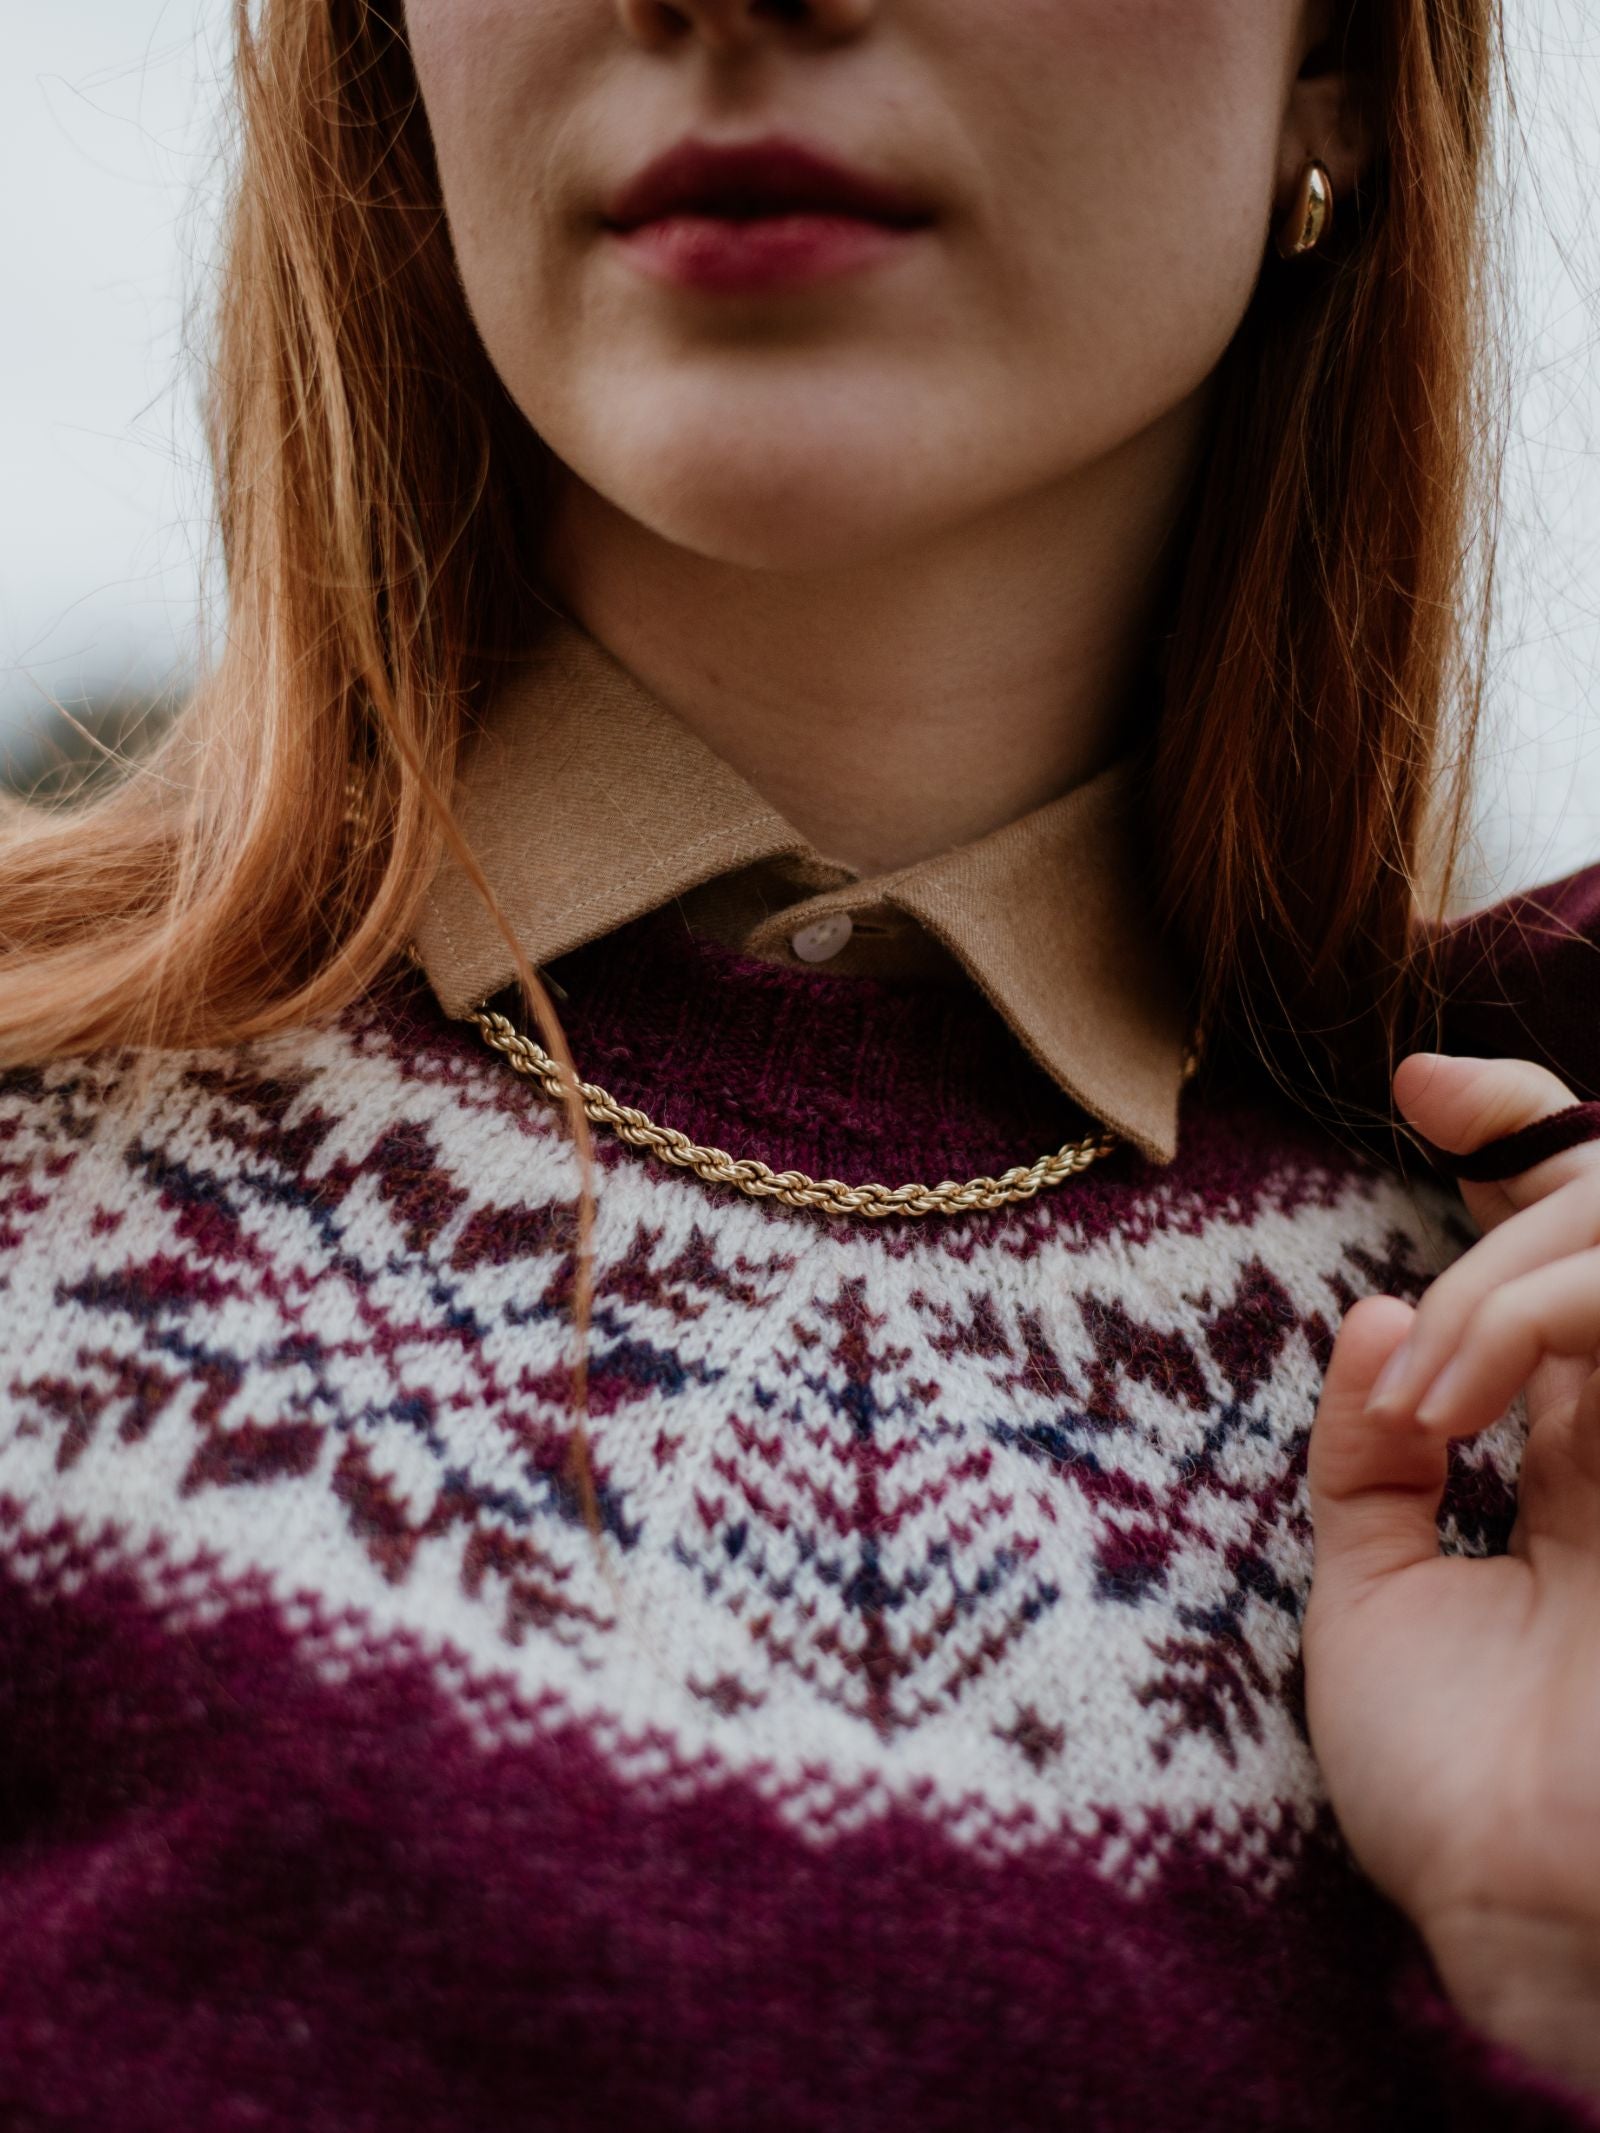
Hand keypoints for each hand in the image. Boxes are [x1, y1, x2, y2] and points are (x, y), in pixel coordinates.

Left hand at [1303, 1051, 1599, 2099]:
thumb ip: (1368, 1457)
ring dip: (1530, 1276)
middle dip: (1530, 1175)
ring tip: (1435, 1388)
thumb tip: (1379, 1308)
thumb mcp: (1375, 1596)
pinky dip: (1552, 1311)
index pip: (1567, 1258)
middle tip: (1426, 1229)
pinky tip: (1462, 1389)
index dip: (1513, 1149)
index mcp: (1579, 1460)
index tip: (1424, 1088)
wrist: (1516, 1917)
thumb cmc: (1450, 1786)